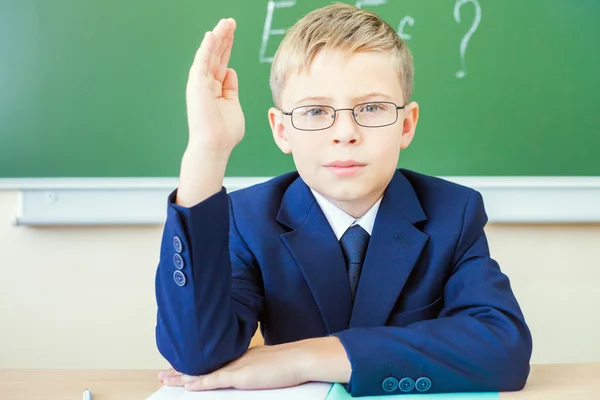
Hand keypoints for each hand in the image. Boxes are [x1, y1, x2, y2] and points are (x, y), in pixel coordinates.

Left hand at [171, 338, 350, 390]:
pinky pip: (213, 381)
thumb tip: (254, 370)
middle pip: (202, 364)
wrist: (300, 358)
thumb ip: (256, 366)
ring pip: (202, 372)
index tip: (181, 363)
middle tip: (163, 372)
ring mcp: (236, 367)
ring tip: (165, 378)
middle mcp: (234, 359)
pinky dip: (198, 384)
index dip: (195, 362)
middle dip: (181, 369)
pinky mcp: (239, 376)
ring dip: (182, 376)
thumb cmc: (290, 362)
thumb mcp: (268, 363)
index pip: (212, 359)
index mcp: (241, 356)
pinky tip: (186, 386)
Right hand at [186, 18, 244, 152]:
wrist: (215, 145)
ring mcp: (200, 84)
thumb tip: (230, 71)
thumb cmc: (225, 132)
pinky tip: (213, 35)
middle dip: (223, 37)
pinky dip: (206, 48)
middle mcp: (206, 84)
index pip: (222, 62)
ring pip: (209, 55)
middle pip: (216, 55)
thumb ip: (232, 89)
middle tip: (230, 21)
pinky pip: (202, 62)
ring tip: (225, 23)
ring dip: (217, 38)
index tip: (232, 32)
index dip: (227, 47)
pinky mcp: (196, 85)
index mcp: (216, 89)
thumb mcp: (233, 105)